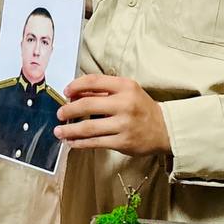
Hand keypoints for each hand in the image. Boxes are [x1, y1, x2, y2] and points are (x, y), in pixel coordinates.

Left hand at [54, 74, 170, 156]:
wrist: (165, 128)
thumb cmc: (140, 107)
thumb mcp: (126, 91)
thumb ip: (103, 90)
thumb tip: (74, 94)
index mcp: (125, 86)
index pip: (94, 81)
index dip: (75, 85)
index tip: (66, 92)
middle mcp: (124, 104)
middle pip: (87, 105)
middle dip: (68, 110)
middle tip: (59, 114)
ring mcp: (123, 124)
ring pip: (89, 127)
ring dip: (70, 130)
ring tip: (59, 131)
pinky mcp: (123, 142)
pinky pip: (96, 142)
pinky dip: (80, 143)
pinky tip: (72, 142)